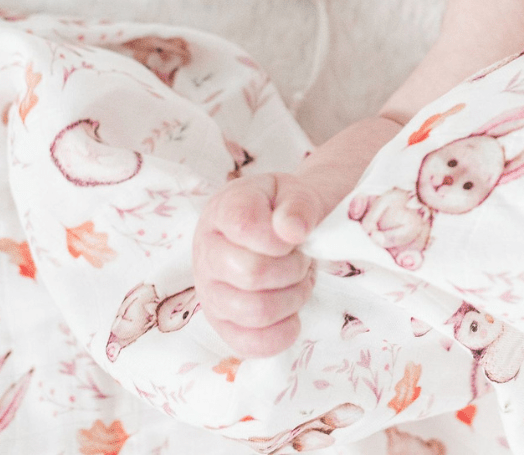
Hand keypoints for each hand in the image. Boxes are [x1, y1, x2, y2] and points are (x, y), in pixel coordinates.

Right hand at [193, 172, 325, 357]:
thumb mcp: (295, 192)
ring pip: (256, 311)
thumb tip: (292, 231)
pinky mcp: (223, 326)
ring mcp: (210, 294)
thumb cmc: (281, 208)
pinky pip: (251, 345)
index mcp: (222, 212)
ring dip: (294, 296)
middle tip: (303, 257)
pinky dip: (283, 332)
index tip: (295, 234)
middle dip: (294, 266)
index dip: (281, 236)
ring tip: (300, 279)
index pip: (245, 226)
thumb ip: (297, 205)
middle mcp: (206, 255)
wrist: (275, 224)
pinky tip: (293, 311)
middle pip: (253, 273)